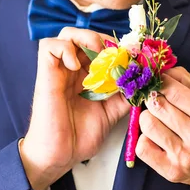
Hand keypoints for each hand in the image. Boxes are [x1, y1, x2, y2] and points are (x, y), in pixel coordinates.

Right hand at [20, 27, 129, 189]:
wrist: (60, 155)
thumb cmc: (81, 136)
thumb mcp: (111, 112)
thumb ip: (125, 94)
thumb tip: (143, 79)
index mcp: (88, 75)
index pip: (101, 46)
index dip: (116, 46)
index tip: (132, 56)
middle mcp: (73, 69)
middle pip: (86, 35)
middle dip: (105, 40)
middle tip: (117, 55)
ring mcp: (59, 70)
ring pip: (68, 34)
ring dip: (86, 38)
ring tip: (98, 56)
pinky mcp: (45, 74)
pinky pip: (50, 46)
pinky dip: (65, 49)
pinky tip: (77, 67)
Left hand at [135, 67, 189, 189]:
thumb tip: (165, 71)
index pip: (174, 92)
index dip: (162, 82)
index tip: (159, 80)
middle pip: (158, 106)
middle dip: (154, 97)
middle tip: (158, 99)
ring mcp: (185, 157)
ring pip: (148, 124)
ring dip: (150, 117)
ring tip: (160, 119)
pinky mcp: (172, 172)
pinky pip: (143, 147)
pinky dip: (145, 138)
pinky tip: (157, 136)